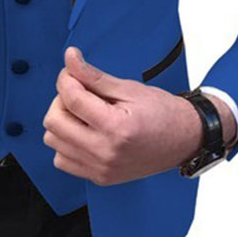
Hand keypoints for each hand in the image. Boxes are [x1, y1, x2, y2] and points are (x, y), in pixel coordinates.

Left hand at [42, 47, 235, 184]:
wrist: (184, 140)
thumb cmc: (162, 113)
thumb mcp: (128, 88)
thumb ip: (93, 76)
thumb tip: (70, 58)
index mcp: (116, 128)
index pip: (71, 99)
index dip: (66, 78)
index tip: (71, 71)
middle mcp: (106, 153)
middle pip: (54, 122)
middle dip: (61, 100)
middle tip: (79, 92)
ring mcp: (101, 169)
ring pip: (53, 141)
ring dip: (62, 121)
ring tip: (83, 113)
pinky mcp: (99, 178)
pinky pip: (62, 160)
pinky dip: (66, 143)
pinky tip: (83, 131)